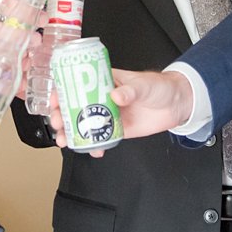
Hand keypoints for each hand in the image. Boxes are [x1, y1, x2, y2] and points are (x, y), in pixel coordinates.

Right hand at [48, 68, 196, 155]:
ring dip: (71, 132)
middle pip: (74, 106)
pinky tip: (90, 150)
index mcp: (104, 81)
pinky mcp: (118, 130)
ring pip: (84, 123)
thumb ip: (131, 90)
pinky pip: (101, 138)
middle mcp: (102, 98)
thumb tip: (116, 96)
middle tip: (56, 123)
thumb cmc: (160, 87)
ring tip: (64, 140)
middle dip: (61, 115)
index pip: (77, 83)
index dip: (62, 91)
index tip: (54, 99)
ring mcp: (109, 115)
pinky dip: (93, 145)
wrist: (177, 104)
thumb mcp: (144, 85)